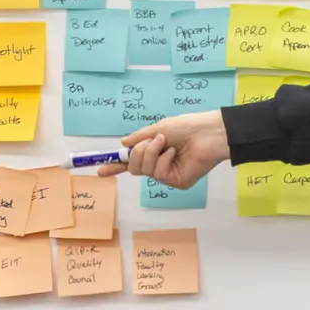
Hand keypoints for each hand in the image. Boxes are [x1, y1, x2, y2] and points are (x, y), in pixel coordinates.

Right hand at [113, 111, 230, 188]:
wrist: (208, 132)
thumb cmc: (187, 127)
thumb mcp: (159, 128)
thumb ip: (140, 137)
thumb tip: (123, 142)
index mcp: (156, 152)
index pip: (132, 161)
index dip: (116, 166)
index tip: (100, 168)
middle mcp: (160, 165)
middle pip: (134, 167)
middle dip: (137, 152)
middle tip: (151, 141)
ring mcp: (168, 175)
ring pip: (143, 169)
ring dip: (151, 152)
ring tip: (165, 142)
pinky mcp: (177, 182)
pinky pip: (158, 173)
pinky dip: (163, 159)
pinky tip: (175, 153)